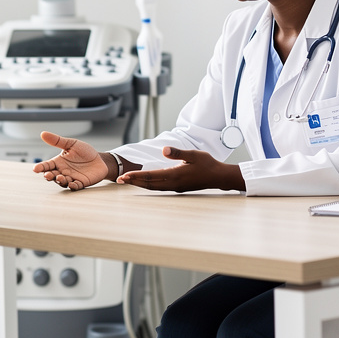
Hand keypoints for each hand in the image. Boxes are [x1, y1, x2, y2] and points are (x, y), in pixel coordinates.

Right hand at [32, 131, 108, 190]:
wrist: (100, 159)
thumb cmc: (84, 152)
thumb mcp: (71, 143)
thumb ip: (57, 141)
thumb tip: (43, 134)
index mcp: (59, 162)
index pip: (47, 165)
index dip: (41, 167)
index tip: (35, 169)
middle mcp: (63, 171)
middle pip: (53, 175)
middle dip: (49, 176)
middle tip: (48, 175)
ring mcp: (72, 178)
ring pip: (62, 182)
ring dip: (60, 181)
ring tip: (60, 178)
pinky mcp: (81, 183)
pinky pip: (75, 186)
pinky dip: (73, 186)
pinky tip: (71, 184)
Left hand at [118, 146, 243, 191]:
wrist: (219, 177)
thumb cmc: (207, 164)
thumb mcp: (193, 154)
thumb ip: (177, 152)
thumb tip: (164, 150)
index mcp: (175, 175)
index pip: (151, 176)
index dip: (136, 176)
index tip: (125, 176)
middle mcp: (173, 183)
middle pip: (149, 183)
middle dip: (134, 181)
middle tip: (120, 180)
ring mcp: (175, 187)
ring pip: (153, 187)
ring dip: (140, 184)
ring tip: (128, 181)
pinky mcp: (178, 187)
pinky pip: (159, 187)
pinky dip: (149, 185)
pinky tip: (144, 183)